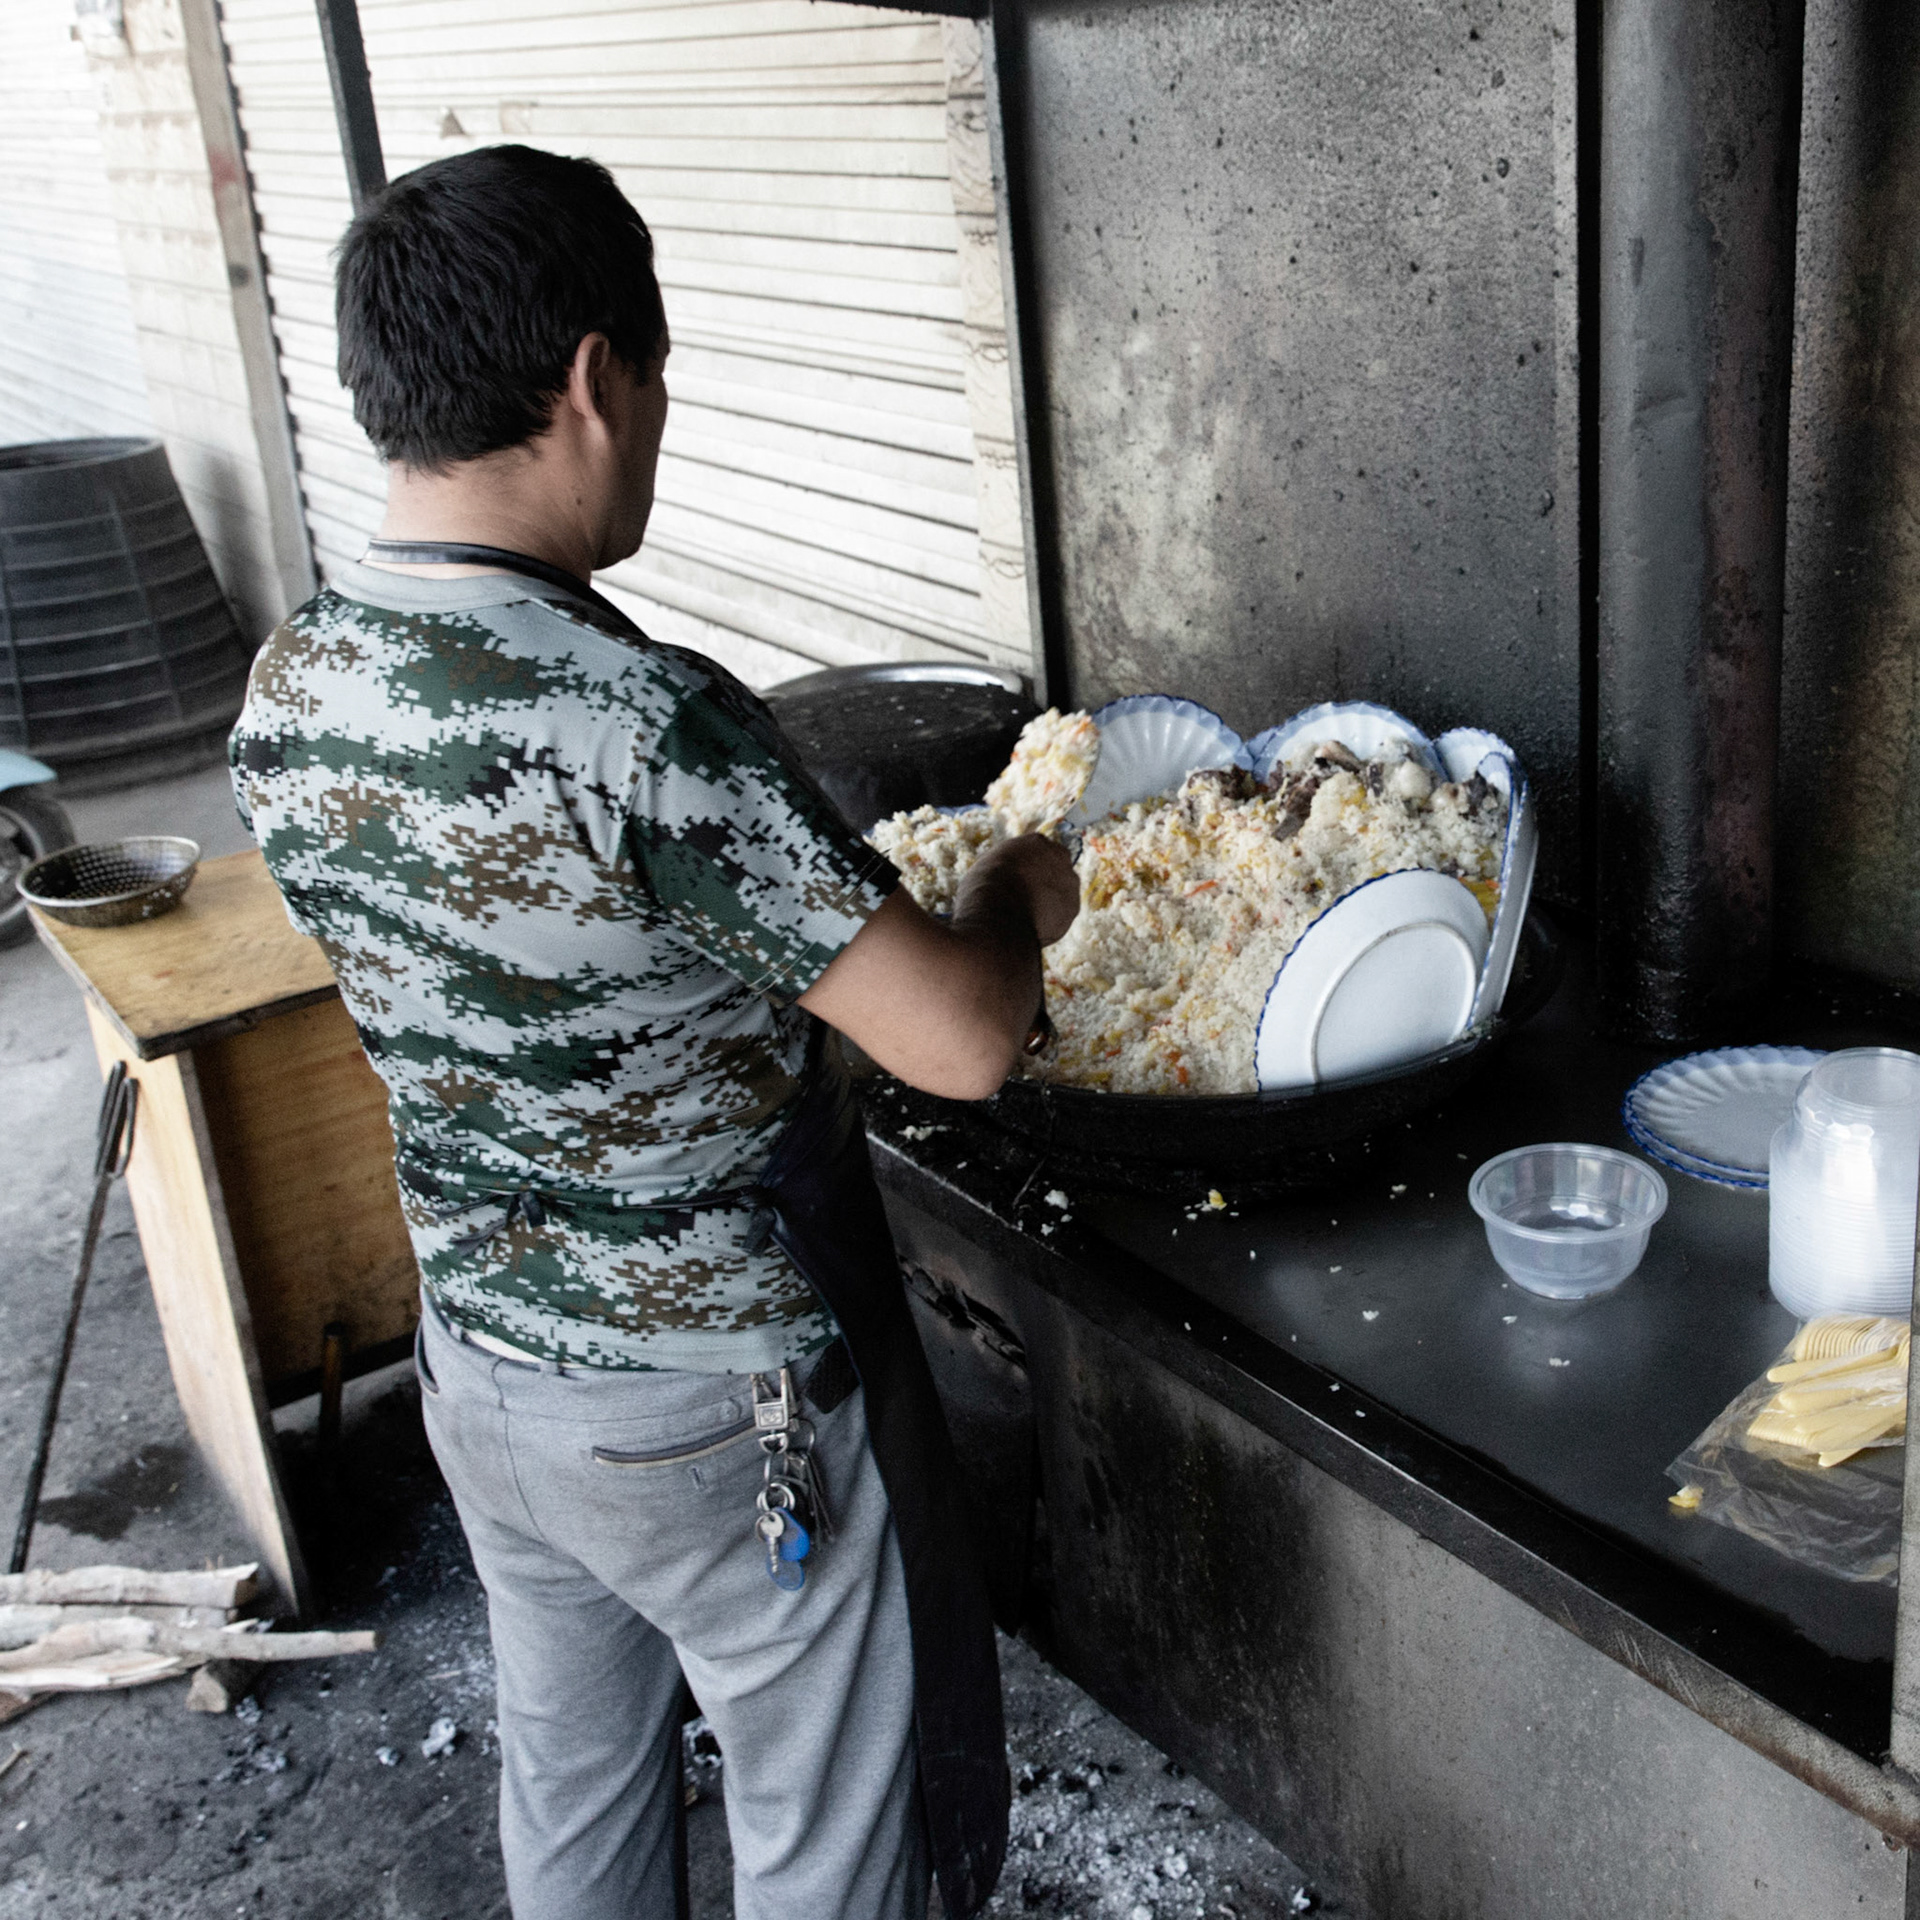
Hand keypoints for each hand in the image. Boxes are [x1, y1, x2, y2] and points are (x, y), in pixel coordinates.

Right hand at [959, 834, 1079, 946]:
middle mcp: (1058, 856)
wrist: (998, 915)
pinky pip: (1062, 915)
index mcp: (1035, 842)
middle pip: (1055, 870)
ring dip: (1050, 904)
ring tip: (1027, 919)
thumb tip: (1004, 877)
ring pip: (1062, 893)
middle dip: (1044, 884)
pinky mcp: (1073, 907)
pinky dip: (1051, 923)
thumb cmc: (983, 890)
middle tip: (1026, 901)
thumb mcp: (987, 868)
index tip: (1018, 883)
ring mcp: (1069, 881)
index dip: (1028, 870)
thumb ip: (1006, 867)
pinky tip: (1033, 928)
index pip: (1037, 853)